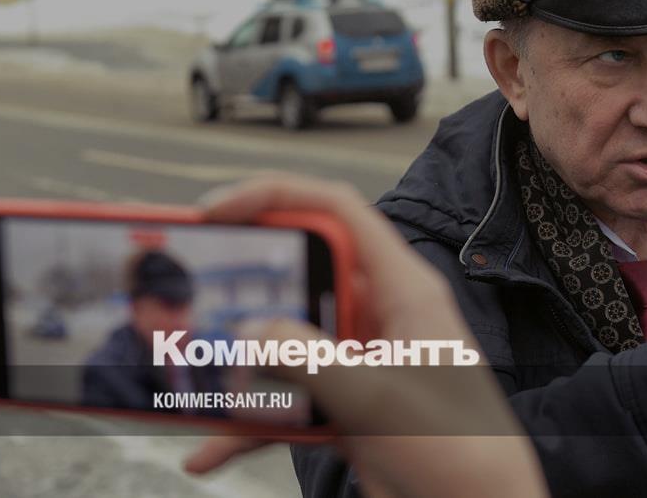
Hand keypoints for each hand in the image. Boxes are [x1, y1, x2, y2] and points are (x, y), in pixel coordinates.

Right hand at [183, 174, 545, 497]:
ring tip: (187, 363)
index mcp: (400, 289)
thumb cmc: (459, 449)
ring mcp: (360, 363)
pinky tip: (210, 447)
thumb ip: (308, 360)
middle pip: (299, 274)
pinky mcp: (346, 407)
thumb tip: (248, 333)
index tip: (216, 212)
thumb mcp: (377, 398)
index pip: (337, 212)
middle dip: (240, 283)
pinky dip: (247, 422)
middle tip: (187, 284)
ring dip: (236, 360)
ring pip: (282, 342)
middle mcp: (379, 316)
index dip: (276, 196)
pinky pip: (285, 402)